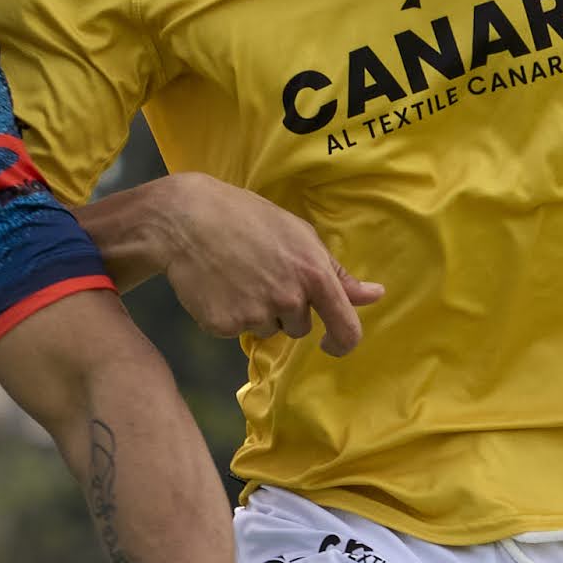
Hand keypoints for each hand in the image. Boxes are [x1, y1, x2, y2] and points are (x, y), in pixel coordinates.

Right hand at [107, 173, 381, 354]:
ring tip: (238, 276)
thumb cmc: (248, 219)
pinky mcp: (225, 326)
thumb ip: (338, 273)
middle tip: (261, 275)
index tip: (331, 343)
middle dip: (286, 309)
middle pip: (300, 328)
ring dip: (258, 312)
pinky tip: (218, 286)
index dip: (343, 342)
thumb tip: (376, 295)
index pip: (346, 328)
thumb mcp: (300, 236)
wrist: (186, 220)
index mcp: (314, 274)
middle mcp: (288, 299)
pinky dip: (230, 314)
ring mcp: (255, 314)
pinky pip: (237, 331)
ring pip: (268, 330)